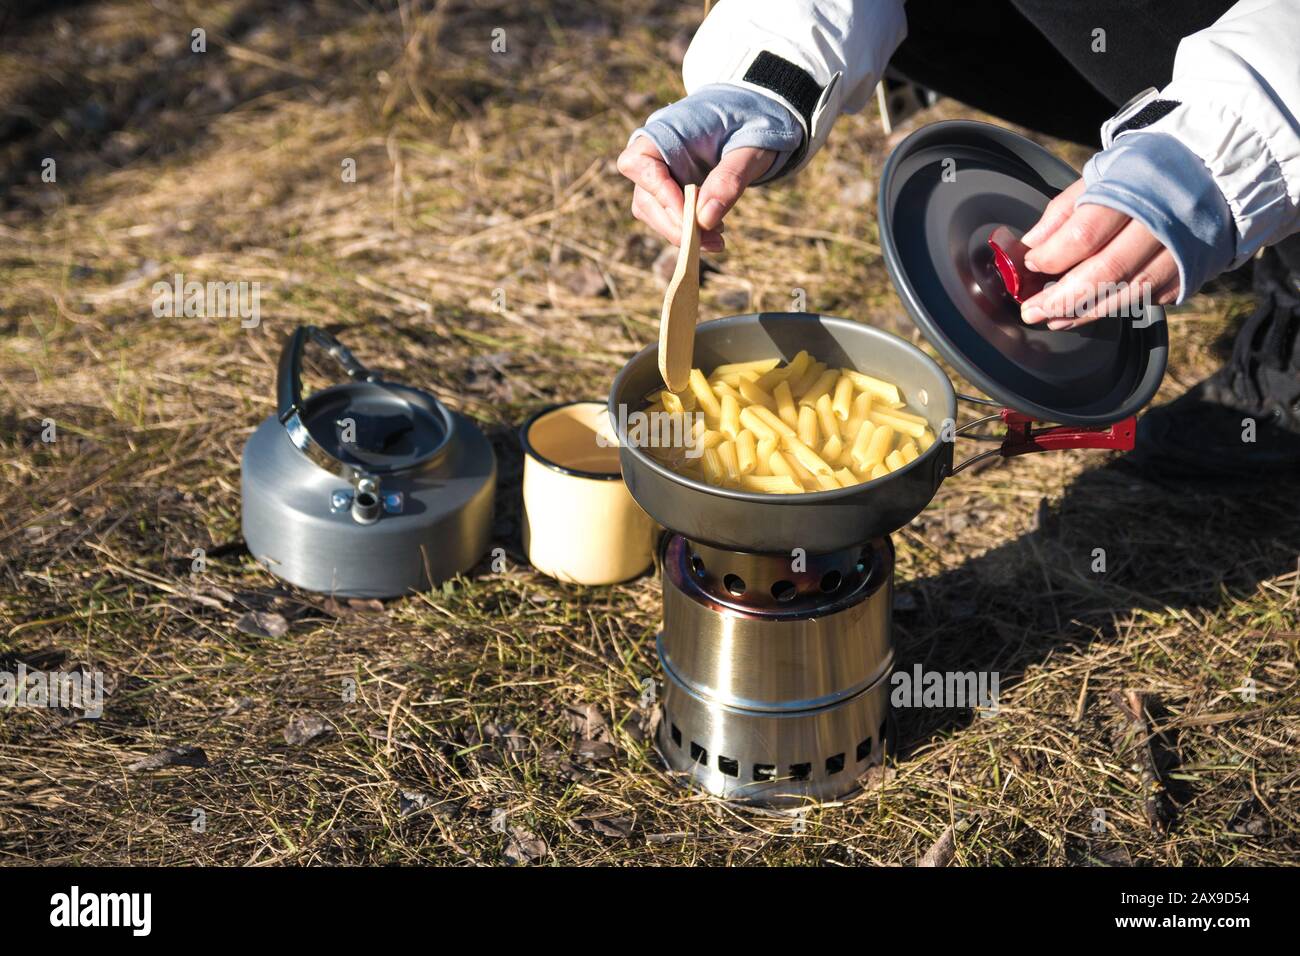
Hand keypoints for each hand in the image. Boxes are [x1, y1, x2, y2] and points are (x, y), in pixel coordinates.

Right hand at [617, 136, 775, 251]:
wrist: (755, 117)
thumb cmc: (751, 123)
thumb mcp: (750, 148)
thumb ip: (729, 178)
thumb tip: (705, 219)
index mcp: (666, 129)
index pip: (639, 163)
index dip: (657, 192)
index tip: (688, 215)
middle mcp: (655, 152)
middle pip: (645, 197)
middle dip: (674, 224)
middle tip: (707, 240)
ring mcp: (661, 173)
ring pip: (653, 212)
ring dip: (681, 232)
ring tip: (717, 239)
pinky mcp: (671, 190)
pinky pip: (669, 216)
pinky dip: (688, 230)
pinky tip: (714, 233)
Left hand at [1018, 179, 1179, 329]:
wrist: (1213, 170)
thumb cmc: (1146, 172)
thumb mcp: (1102, 173)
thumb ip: (1065, 210)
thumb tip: (1031, 246)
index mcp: (1135, 189)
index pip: (1085, 235)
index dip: (1051, 256)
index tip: (1030, 264)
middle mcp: (1162, 221)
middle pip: (1106, 271)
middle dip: (1062, 298)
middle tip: (1032, 311)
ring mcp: (1183, 250)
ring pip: (1128, 293)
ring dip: (1085, 313)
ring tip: (1054, 319)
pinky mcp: (1193, 271)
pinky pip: (1150, 298)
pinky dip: (1117, 307)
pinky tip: (1090, 311)